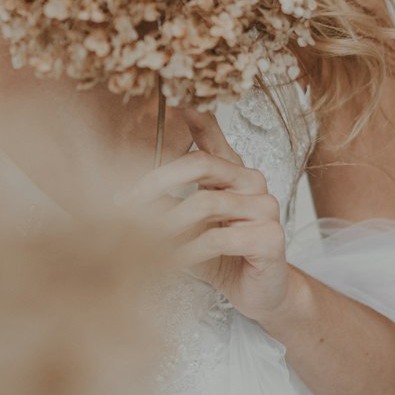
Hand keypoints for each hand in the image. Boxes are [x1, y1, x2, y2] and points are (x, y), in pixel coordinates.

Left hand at [117, 104, 293, 323]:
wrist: (258, 293)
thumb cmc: (219, 255)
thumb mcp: (186, 223)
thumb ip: (167, 200)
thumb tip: (124, 186)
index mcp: (233, 171)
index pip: (212, 133)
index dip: (192, 116)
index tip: (170, 100)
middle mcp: (253, 182)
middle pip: (201, 164)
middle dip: (156, 182)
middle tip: (124, 203)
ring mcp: (266, 208)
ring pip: (206, 203)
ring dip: (166, 224)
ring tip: (139, 240)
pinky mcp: (271, 238)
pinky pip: (219, 237)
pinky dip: (188, 250)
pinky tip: (171, 261)